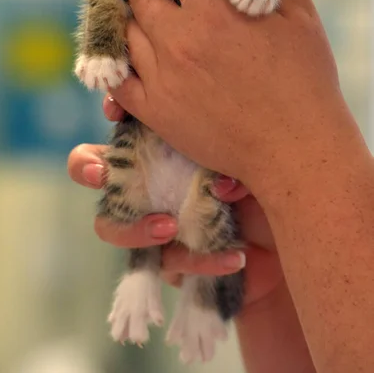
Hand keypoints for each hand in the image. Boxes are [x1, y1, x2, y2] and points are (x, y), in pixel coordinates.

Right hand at [68, 131, 281, 306]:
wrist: (289, 235)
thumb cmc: (268, 181)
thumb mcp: (248, 161)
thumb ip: (228, 158)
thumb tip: (220, 185)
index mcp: (163, 144)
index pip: (123, 120)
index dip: (112, 108)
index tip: (114, 112)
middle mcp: (150, 179)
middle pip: (91, 169)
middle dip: (84, 165)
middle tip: (98, 171)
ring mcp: (155, 219)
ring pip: (111, 227)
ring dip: (133, 228)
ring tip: (168, 227)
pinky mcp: (173, 260)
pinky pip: (169, 264)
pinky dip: (199, 260)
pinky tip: (233, 257)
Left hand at [108, 0, 340, 200]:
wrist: (293, 147)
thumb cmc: (303, 80)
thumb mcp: (298, 14)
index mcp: (212, 10)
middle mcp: (178, 38)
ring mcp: (161, 76)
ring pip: (125, 32)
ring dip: (136, 23)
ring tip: (153, 26)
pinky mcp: (154, 111)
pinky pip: (118, 79)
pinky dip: (120, 65)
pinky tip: (133, 60)